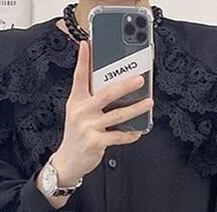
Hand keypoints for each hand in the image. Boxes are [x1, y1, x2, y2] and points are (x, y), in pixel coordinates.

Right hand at [50, 39, 153, 186]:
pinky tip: (138, 131)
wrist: (68, 161)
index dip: (83, 60)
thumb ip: (90, 98)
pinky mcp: (96, 142)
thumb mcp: (77, 112)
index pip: (79, 77)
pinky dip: (130, 134)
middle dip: (125, 85)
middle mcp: (82, 111)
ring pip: (117, 115)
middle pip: (106, 94)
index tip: (87, 45)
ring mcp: (89, 127)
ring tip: (148, 103)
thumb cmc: (77, 134)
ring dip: (136, 108)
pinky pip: (118, 136)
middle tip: (139, 79)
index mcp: (76, 101)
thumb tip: (113, 86)